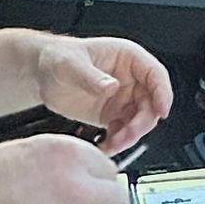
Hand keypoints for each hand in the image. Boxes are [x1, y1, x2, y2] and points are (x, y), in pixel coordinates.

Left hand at [35, 35, 173, 155]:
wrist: (42, 75)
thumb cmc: (58, 57)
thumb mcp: (71, 63)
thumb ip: (91, 76)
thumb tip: (111, 86)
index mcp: (128, 59)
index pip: (156, 75)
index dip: (163, 93)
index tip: (162, 110)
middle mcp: (129, 80)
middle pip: (151, 104)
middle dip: (142, 123)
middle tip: (127, 134)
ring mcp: (122, 99)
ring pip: (139, 122)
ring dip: (130, 136)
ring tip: (113, 143)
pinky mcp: (111, 116)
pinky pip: (123, 132)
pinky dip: (117, 142)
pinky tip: (105, 146)